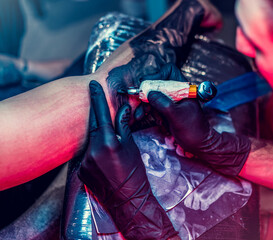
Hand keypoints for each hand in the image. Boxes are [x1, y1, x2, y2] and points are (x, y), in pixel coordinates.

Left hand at [78, 80, 176, 239]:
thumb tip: (123, 109)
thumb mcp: (132, 147)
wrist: (128, 200)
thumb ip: (124, 126)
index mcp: (106, 142)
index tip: (92, 84)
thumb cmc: (135, 173)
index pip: (101, 114)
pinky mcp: (80, 172)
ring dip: (96, 137)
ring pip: (89, 141)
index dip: (97, 98)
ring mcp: (83, 162)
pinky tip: (103, 157)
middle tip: (95, 101)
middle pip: (92, 125)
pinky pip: (85, 155)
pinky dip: (93, 152)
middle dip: (95, 114)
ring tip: (107, 141)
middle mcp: (91, 150)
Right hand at [146, 64, 250, 176]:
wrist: (199, 144)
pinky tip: (154, 120)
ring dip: (147, 104)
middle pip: (157, 82)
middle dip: (147, 93)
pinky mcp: (167, 109)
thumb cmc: (193, 130)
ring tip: (147, 116)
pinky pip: (154, 106)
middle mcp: (177, 91)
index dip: (157, 75)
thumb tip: (149, 93)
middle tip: (140, 102)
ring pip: (153, 95)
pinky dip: (150, 112)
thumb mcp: (176, 116)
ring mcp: (171, 100)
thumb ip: (163, 103)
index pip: (168, 71)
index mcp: (184, 87)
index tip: (148, 86)